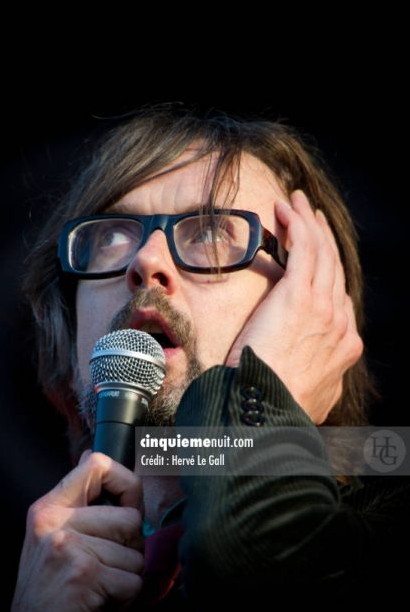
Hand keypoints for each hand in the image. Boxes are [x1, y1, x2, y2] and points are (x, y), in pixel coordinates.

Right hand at [0, 451, 143, 611]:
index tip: (127, 506)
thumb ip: (77, 502)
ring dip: (126, 579)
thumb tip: (93, 455)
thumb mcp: (53, 536)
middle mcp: (55, 521)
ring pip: (137, 553)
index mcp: (49, 507)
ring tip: (97, 590)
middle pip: (131, 518)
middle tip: (104, 569)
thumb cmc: (51, 591)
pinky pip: (134, 582)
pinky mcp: (86, 574)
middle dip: (130, 550)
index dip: (126, 482)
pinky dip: (125, 602)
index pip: (96, 464)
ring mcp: (69, 547)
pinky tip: (98, 607)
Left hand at [226, 190, 362, 422]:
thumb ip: (322, 380)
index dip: (327, 272)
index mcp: (344, 345)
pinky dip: (298, 225)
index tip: (315, 258)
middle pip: (334, 269)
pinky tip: (287, 209)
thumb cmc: (278, 406)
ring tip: (296, 202)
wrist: (267, 409)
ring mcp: (323, 306)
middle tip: (311, 216)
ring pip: (321, 253)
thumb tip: (319, 376)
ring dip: (310, 222)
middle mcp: (340, 321)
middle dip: (322, 238)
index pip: (340, 298)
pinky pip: (304, 249)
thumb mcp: (314, 398)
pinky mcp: (299, 295)